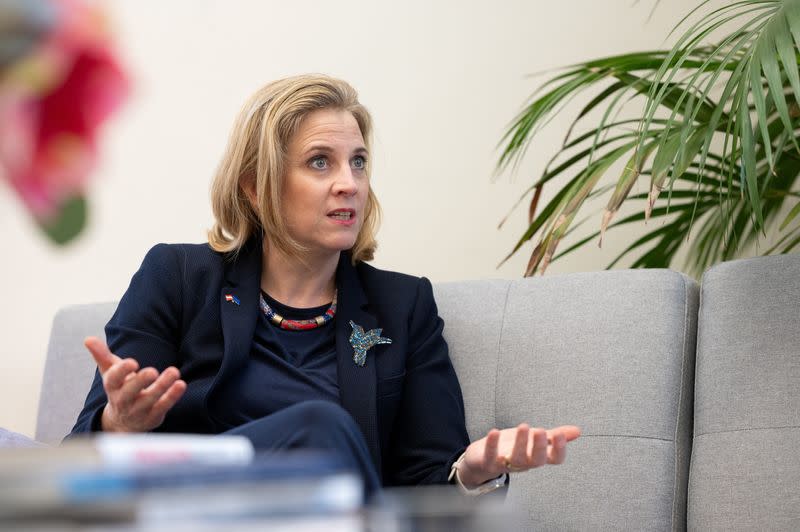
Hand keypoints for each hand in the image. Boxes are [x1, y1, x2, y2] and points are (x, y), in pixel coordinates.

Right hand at [85, 336, 185, 431]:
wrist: (124, 422)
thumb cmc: (119, 389)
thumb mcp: (110, 373)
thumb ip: (102, 356)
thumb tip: (88, 338)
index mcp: (112, 387)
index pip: (113, 379)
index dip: (122, 371)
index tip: (132, 362)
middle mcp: (123, 400)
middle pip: (129, 392)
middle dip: (140, 381)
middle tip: (153, 371)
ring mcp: (138, 410)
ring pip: (149, 400)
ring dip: (162, 386)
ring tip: (174, 372)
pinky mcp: (153, 416)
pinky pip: (163, 407)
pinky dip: (172, 396)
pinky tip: (181, 384)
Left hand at [457, 423, 580, 487]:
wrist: (482, 460)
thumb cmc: (511, 448)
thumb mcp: (533, 440)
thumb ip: (553, 436)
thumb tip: (578, 431)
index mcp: (537, 457)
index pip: (554, 459)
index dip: (559, 450)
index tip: (560, 435)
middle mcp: (524, 463)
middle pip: (536, 460)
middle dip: (539, 447)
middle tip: (541, 431)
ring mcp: (506, 464)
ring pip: (516, 458)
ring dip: (520, 443)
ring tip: (524, 426)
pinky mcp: (488, 462)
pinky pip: (491, 456)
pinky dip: (492, 444)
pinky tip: (494, 431)